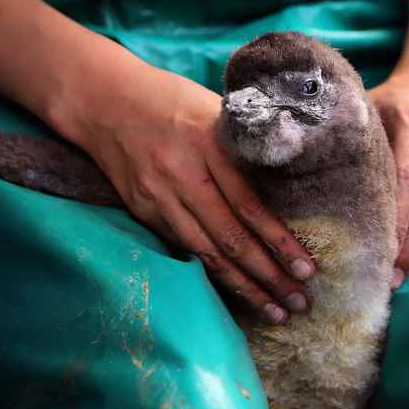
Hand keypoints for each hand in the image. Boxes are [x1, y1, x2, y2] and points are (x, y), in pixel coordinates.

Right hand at [54, 58, 315, 323]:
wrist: (102, 99)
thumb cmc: (170, 98)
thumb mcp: (213, 107)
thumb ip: (244, 144)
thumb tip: (289, 176)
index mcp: (208, 145)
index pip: (250, 206)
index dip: (280, 243)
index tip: (306, 270)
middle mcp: (182, 175)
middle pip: (231, 238)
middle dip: (269, 276)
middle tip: (300, 303)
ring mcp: (159, 197)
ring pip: (206, 253)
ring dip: (243, 286)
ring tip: (274, 310)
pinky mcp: (143, 210)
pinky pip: (184, 248)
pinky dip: (212, 271)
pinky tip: (237, 290)